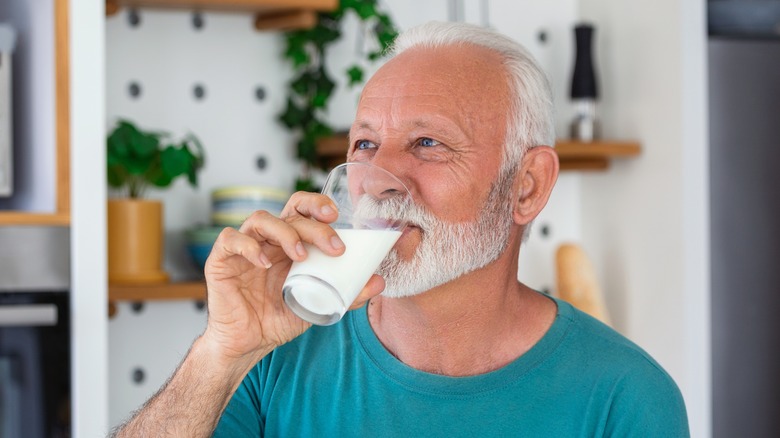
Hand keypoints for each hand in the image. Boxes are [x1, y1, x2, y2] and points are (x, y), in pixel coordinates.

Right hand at [200, 191, 385, 364]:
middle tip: (334, 246)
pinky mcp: (221, 260)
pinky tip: (264, 263)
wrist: (247, 344)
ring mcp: (244, 248)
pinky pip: (230, 239)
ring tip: (301, 256)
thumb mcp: (318, 306)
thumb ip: (348, 294)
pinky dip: (249, 246)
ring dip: (285, 232)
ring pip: (261, 219)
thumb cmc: (279, 319)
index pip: (302, 209)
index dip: (318, 205)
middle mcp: (268, 240)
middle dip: (314, 224)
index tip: (337, 216)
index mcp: (289, 243)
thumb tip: (379, 282)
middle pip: (289, 212)